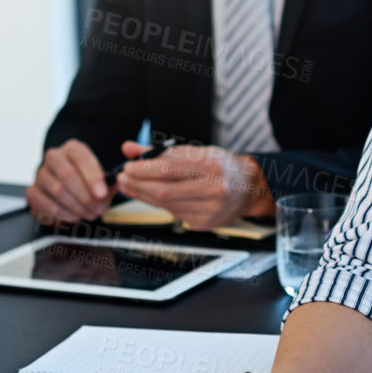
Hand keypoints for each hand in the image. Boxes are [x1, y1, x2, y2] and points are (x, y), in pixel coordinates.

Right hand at [26, 139, 111, 223]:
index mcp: (72, 149)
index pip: (81, 157)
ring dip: (77, 207)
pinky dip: (63, 214)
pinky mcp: (32, 192)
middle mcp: (54, 157)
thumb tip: (117, 184)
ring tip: (90, 214)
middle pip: (67, 174)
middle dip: (86, 196)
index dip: (93, 176)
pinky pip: (46, 204)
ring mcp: (40, 174)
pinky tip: (74, 217)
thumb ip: (110, 181)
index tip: (103, 193)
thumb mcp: (101, 178)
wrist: (65, 189)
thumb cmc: (86, 183)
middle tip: (99, 209)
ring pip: (58, 191)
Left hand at [115, 142, 274, 229]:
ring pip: (166, 204)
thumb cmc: (220, 165)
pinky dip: (158, 204)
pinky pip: (173, 213)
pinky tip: (150, 196)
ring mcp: (209, 209)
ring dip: (142, 195)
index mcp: (211, 165)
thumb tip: (129, 149)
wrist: (248, 188)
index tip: (128, 167)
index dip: (144, 169)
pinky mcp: (205, 223)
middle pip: (164, 190)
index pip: (169, 168)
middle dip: (138, 185)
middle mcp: (213, 189)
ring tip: (129, 186)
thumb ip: (161, 151)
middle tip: (122, 179)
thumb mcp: (196, 151)